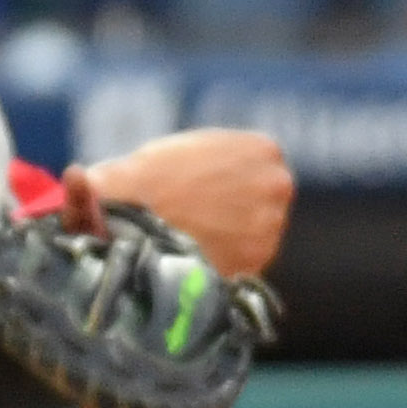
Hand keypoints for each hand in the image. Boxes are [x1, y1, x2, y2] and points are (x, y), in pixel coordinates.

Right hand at [62, 128, 293, 277]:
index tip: (205, 187)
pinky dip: (225, 258)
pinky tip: (197, 251)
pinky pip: (244, 258)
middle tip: (199, 212)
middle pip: (263, 197)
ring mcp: (273, 223)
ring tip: (193, 234)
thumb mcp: (182, 149)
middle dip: (237, 205)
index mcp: (263, 149)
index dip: (230, 177)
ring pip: (257, 229)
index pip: (259, 164)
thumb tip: (211, 171)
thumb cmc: (144, 180)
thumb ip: (215, 157)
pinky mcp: (258, 258)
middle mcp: (277, 184)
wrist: (129, 221)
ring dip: (233, 233)